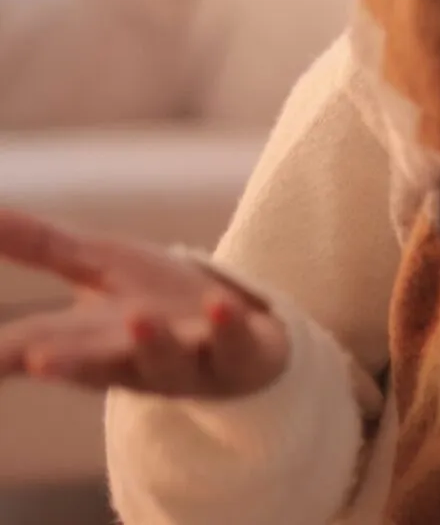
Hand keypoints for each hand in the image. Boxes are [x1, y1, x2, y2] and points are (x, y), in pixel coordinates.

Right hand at [0, 208, 287, 396]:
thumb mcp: (99, 266)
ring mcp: (187, 363)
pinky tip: (220, 303)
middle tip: (38, 358)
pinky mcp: (238, 355)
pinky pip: (233, 345)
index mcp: (86, 345)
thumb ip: (42, 247)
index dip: (6, 356)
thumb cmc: (157, 300)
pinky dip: (226, 326)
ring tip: (139, 317)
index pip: (33, 350)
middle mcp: (130, 361)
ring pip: (165, 361)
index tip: (1, 355)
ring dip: (152, 341)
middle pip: (95, 366)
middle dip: (68, 363)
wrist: (242, 336)